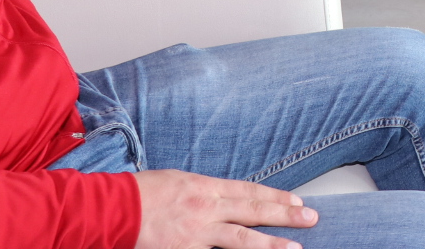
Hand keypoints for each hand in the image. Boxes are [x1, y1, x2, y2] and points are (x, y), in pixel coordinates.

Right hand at [133, 170, 314, 248]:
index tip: (298, 201)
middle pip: (254, 212)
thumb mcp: (180, 182)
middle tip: (312, 219)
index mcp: (206, 187)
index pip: (250, 192)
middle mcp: (206, 209)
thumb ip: (206, 193)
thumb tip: (229, 201)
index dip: (276, 197)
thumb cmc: (142, 193)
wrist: (113, 209)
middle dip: (285, 216)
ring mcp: (197, 234)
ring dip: (270, 245)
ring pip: (241, 241)